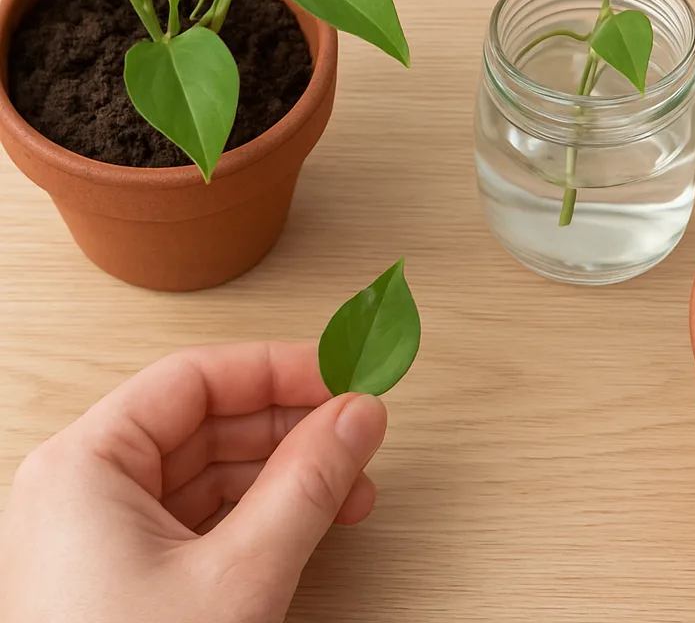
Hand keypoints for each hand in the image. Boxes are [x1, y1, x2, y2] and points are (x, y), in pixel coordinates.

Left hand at [0, 342, 387, 622]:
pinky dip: (261, 514)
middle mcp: (84, 490)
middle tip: (357, 431)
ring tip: (350, 487)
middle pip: (207, 421)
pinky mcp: (124, 576)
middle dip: (291, 427)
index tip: (343, 375)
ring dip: (286, 473)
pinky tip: (310, 522)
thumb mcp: (239, 577)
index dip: (278, 369)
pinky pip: (202, 518)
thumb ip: (308, 481)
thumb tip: (359, 414)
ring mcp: (101, 536)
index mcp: (85, 466)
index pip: (196, 378)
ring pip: (210, 471)